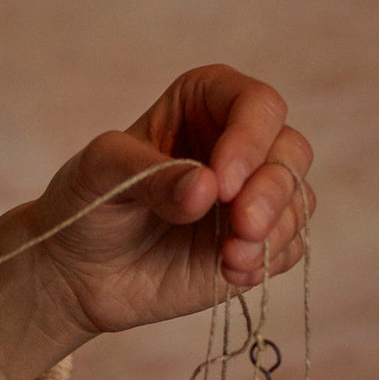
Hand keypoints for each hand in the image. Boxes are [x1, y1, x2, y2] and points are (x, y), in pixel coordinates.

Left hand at [0, 65, 313, 379]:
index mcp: (205, 105)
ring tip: (230, 258)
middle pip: (291, 151)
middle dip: (273, 190)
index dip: (249, 140)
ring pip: (298, 201)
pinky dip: (268, 262)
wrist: (80, 274)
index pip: (256, 105)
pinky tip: (230, 273)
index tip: (221, 185)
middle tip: (242, 226)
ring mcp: (250, 200)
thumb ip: (150, 174)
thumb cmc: (87, 206)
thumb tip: (206, 189)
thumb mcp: (100, 173)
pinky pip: (289, 249)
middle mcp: (238, 146)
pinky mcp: (253, 247)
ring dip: (275, 231)